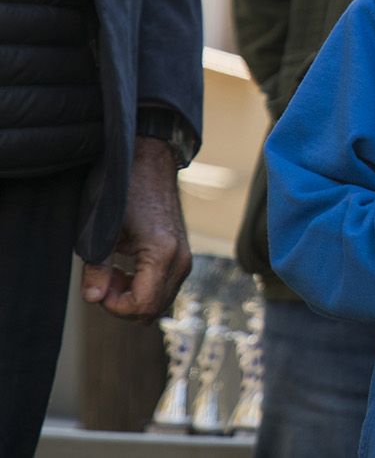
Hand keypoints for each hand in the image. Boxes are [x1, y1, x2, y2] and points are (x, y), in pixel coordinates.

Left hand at [82, 137, 191, 321]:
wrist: (149, 161)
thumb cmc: (124, 190)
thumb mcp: (102, 230)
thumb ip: (96, 268)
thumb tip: (92, 298)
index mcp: (163, 253)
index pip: (141, 306)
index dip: (113, 307)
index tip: (97, 288)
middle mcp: (181, 259)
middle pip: (152, 309)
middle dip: (122, 304)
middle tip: (102, 280)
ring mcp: (185, 257)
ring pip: (159, 301)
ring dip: (132, 296)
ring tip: (112, 272)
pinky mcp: (182, 253)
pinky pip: (164, 287)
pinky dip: (143, 287)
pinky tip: (125, 268)